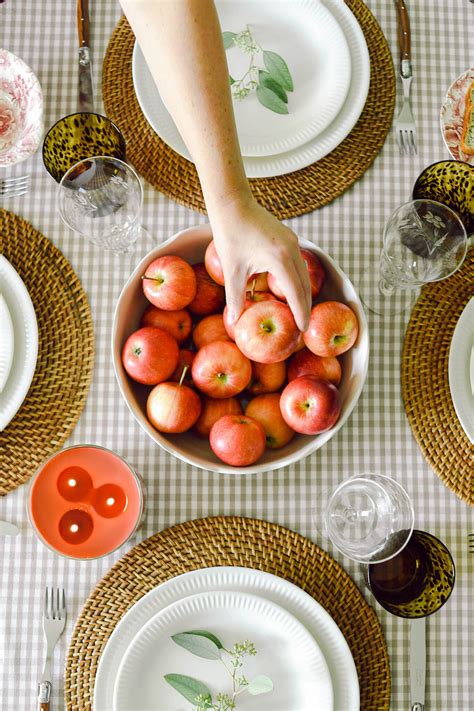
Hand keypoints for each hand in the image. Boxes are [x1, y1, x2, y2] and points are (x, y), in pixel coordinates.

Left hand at [209, 196, 311, 330]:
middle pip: (305, 285)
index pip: (296, 293)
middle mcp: (292, 250)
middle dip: (305, 307)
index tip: (302, 330)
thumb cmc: (230, 234)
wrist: (232, 204)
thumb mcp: (232, 270)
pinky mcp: (289, 238)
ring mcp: (293, 242)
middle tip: (302, 327)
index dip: (300, 313)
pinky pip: (298, 264)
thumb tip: (233, 321)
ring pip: (303, 274)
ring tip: (298, 313)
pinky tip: (290, 291)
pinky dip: (297, 280)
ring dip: (302, 294)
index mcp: (280, 259)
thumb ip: (235, 297)